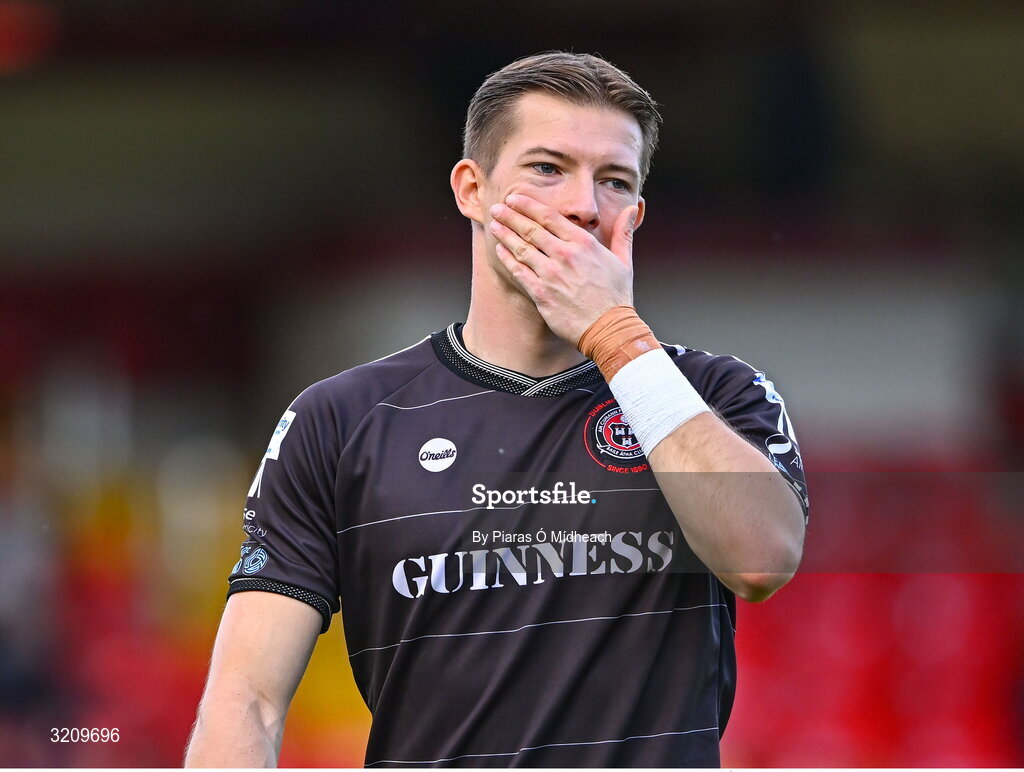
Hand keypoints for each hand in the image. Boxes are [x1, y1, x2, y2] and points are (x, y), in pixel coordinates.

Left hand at [488, 193, 638, 345]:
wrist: (609, 329)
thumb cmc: (617, 296)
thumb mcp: (624, 261)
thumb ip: (623, 232)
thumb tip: (632, 209)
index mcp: (583, 243)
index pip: (549, 217)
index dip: (528, 205)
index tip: (515, 197)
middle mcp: (565, 255)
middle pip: (531, 229)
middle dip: (511, 216)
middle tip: (496, 207)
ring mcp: (551, 274)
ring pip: (521, 248)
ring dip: (505, 234)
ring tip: (493, 225)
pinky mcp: (541, 293)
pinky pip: (519, 272)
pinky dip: (507, 259)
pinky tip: (499, 251)